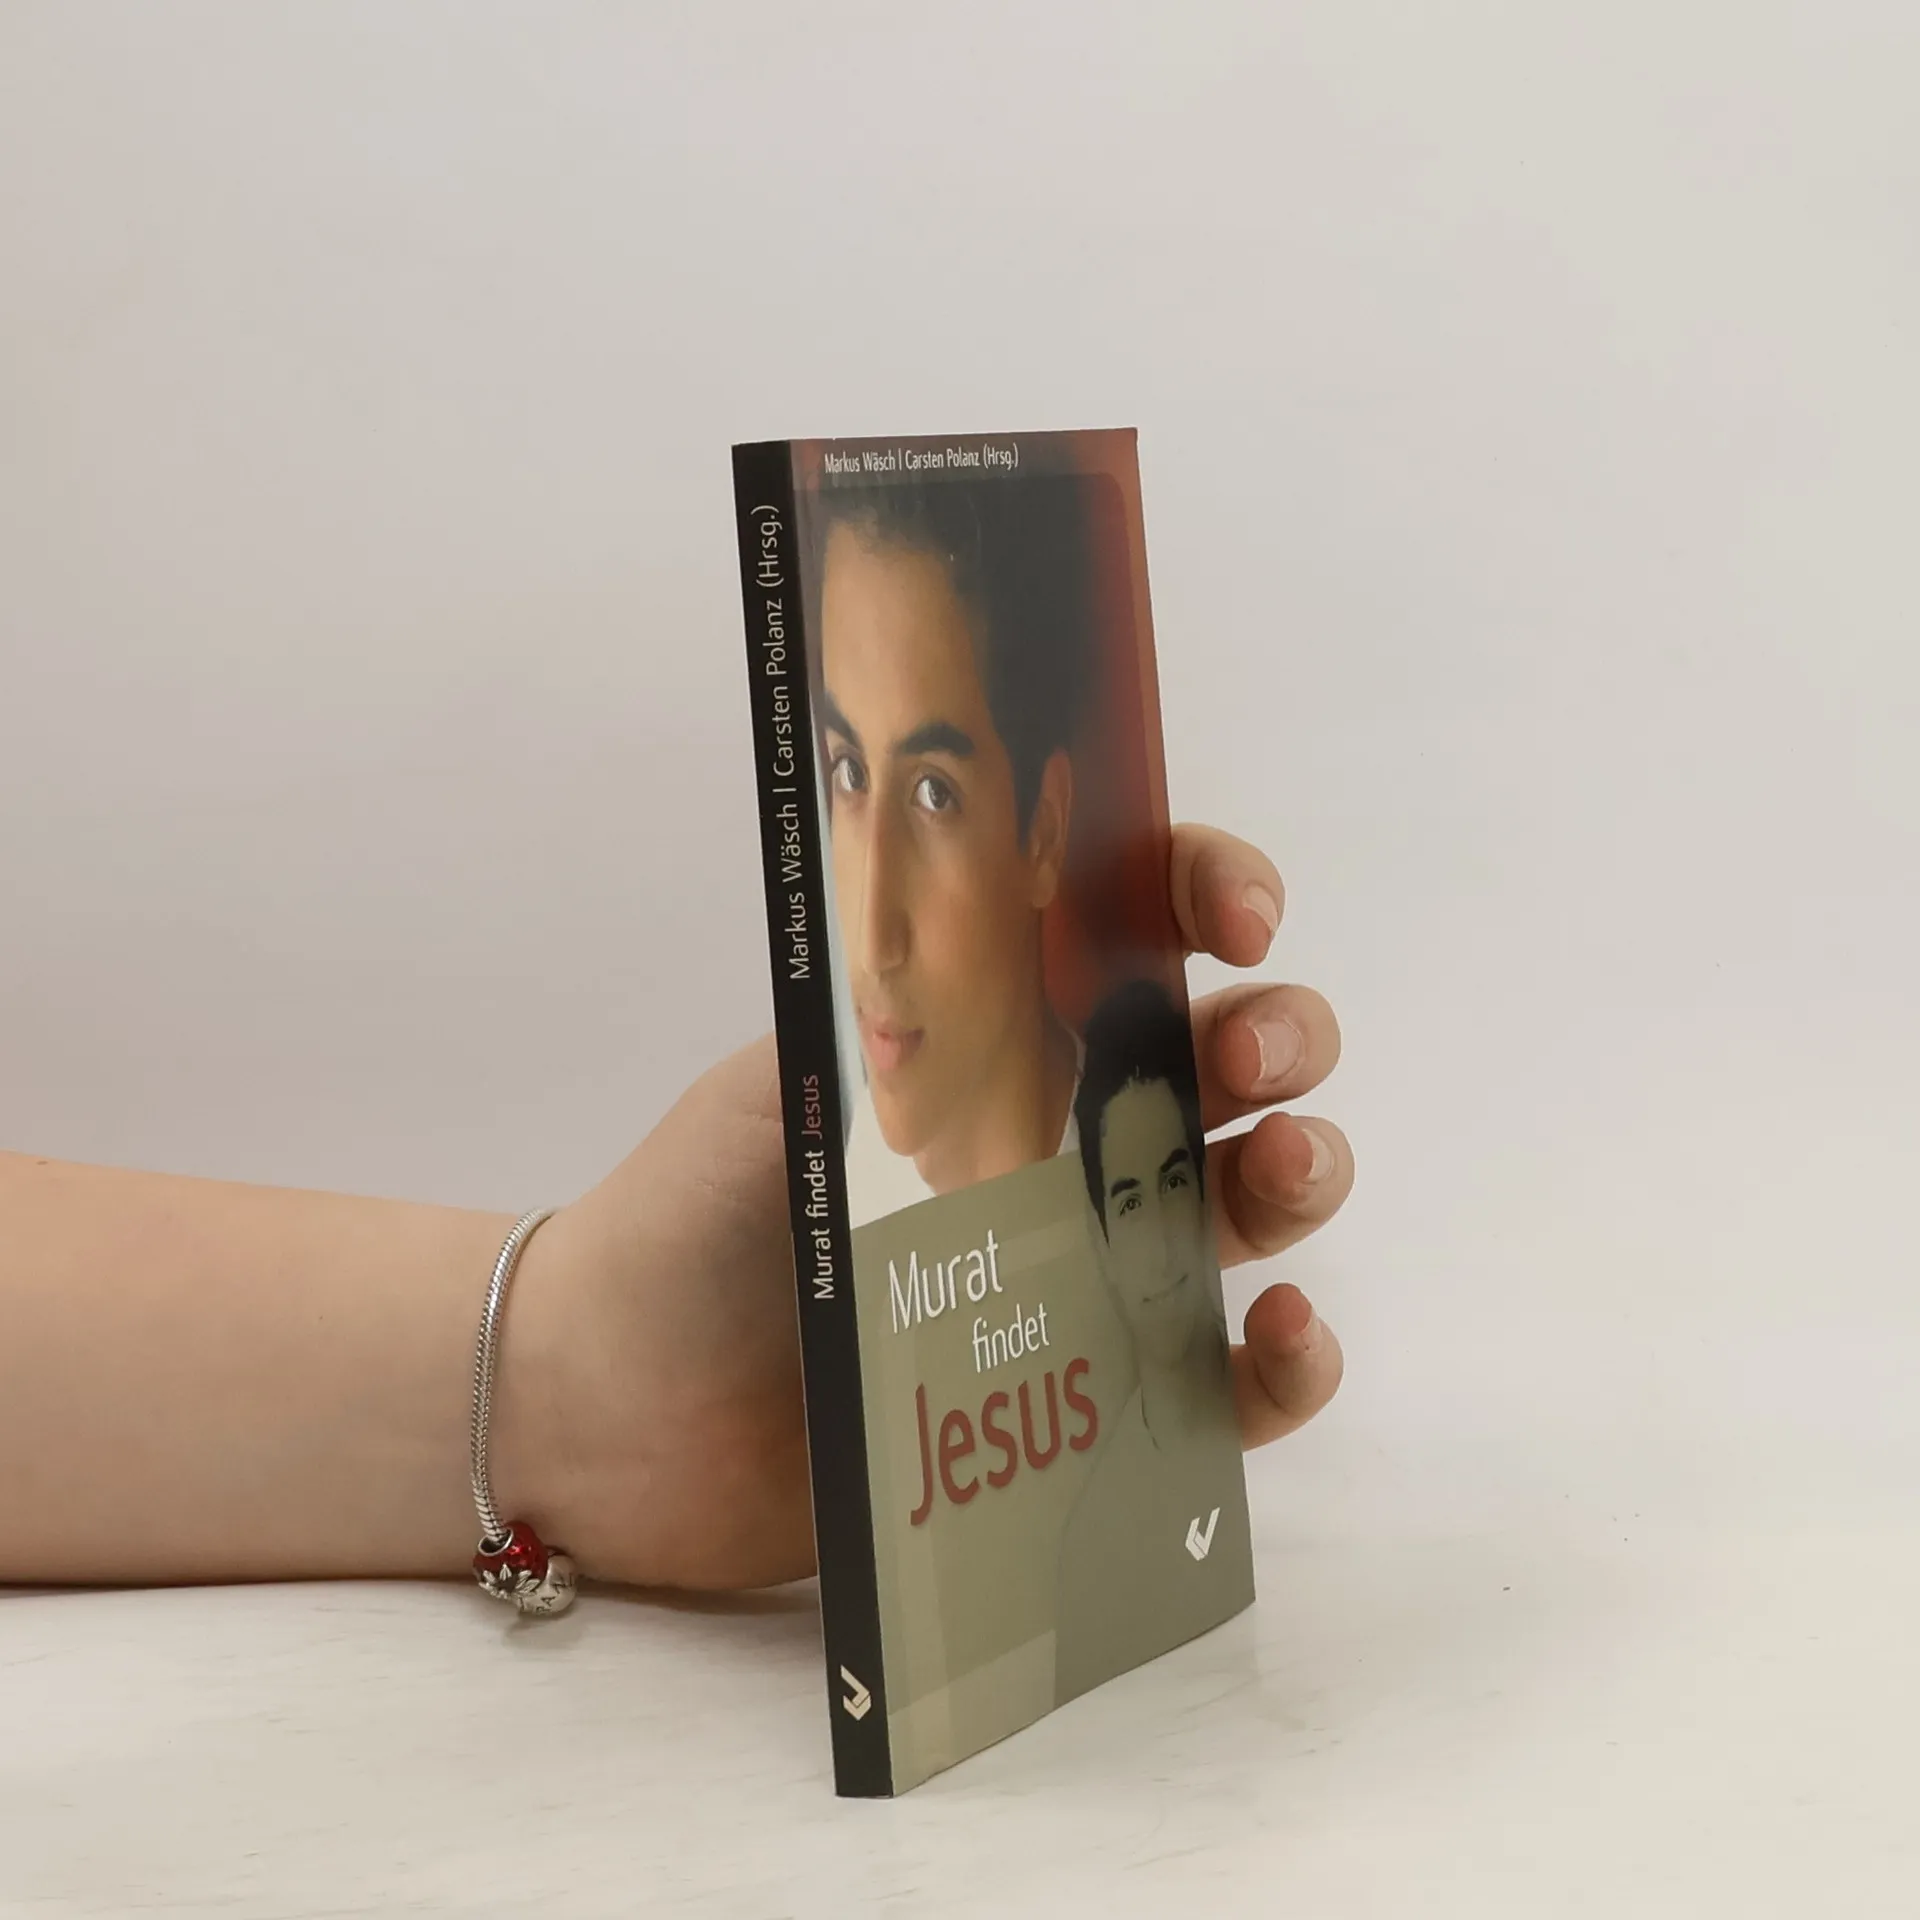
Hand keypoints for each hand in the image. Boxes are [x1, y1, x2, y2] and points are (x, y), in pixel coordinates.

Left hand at [507, 823, 1350, 1589]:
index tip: (1235, 919)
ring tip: (1280, 1172)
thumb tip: (994, 948)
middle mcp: (1062, 1138)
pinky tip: (1282, 1328)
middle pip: (1231, 1066)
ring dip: (1303, 1173)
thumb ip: (894, 1014)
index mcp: (996, 1034)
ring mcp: (1085, 1266)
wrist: (619, 1407)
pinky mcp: (1088, 1398)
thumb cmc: (690, 1221)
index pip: (1139, 934)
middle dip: (1282, 1036)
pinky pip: (1225, 1381)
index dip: (1212, 898)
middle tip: (1246, 1058)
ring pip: (1252, 1203)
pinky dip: (1287, 1359)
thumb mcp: (781, 1083)